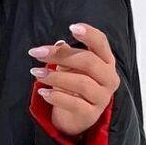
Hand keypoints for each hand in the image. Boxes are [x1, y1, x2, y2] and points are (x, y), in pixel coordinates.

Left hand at [28, 23, 119, 138]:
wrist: (75, 117)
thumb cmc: (74, 86)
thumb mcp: (70, 67)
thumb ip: (66, 55)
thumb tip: (59, 44)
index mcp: (107, 62)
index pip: (101, 43)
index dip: (89, 34)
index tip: (71, 27)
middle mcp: (109, 79)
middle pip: (88, 61)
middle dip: (61, 55)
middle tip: (38, 53)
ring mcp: (102, 98)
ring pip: (81, 83)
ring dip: (55, 76)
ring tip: (36, 73)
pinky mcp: (91, 114)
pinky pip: (74, 103)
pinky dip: (56, 96)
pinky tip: (43, 92)